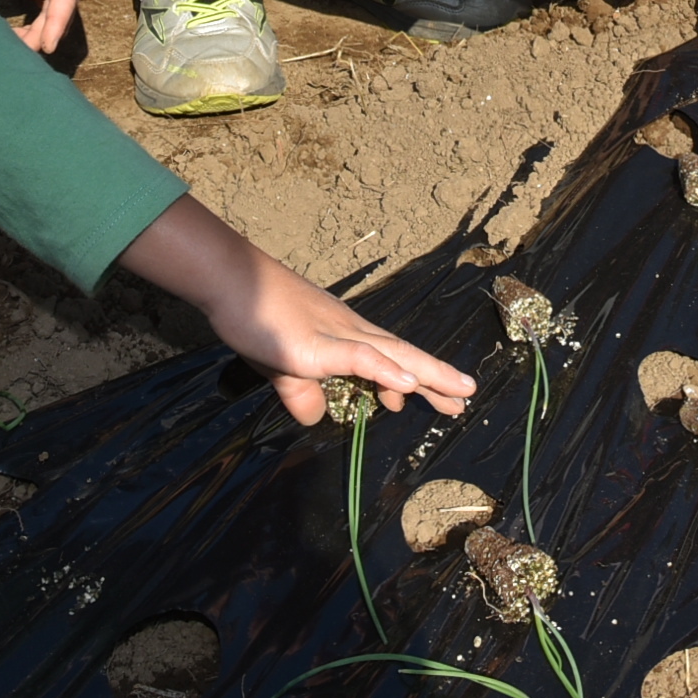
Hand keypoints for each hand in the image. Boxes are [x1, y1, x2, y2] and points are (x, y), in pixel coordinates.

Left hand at [6, 0, 87, 53]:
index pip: (64, 3)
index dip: (54, 27)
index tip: (46, 47)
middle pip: (63, 14)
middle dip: (44, 36)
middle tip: (19, 53)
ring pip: (60, 13)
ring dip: (42, 31)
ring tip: (19, 46)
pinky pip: (56, 7)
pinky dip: (44, 21)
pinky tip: (29, 32)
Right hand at [120, 197, 474, 424]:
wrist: (231, 280)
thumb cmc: (255, 315)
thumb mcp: (282, 366)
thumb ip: (301, 392)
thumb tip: (316, 417)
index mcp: (343, 337)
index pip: (388, 359)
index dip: (414, 379)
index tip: (438, 398)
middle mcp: (349, 333)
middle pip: (401, 355)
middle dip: (435, 378)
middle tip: (466, 397)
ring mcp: (336, 336)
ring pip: (392, 356)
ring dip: (428, 374)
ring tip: (458, 392)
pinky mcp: (316, 346)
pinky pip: (358, 357)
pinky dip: (384, 371)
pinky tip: (406, 385)